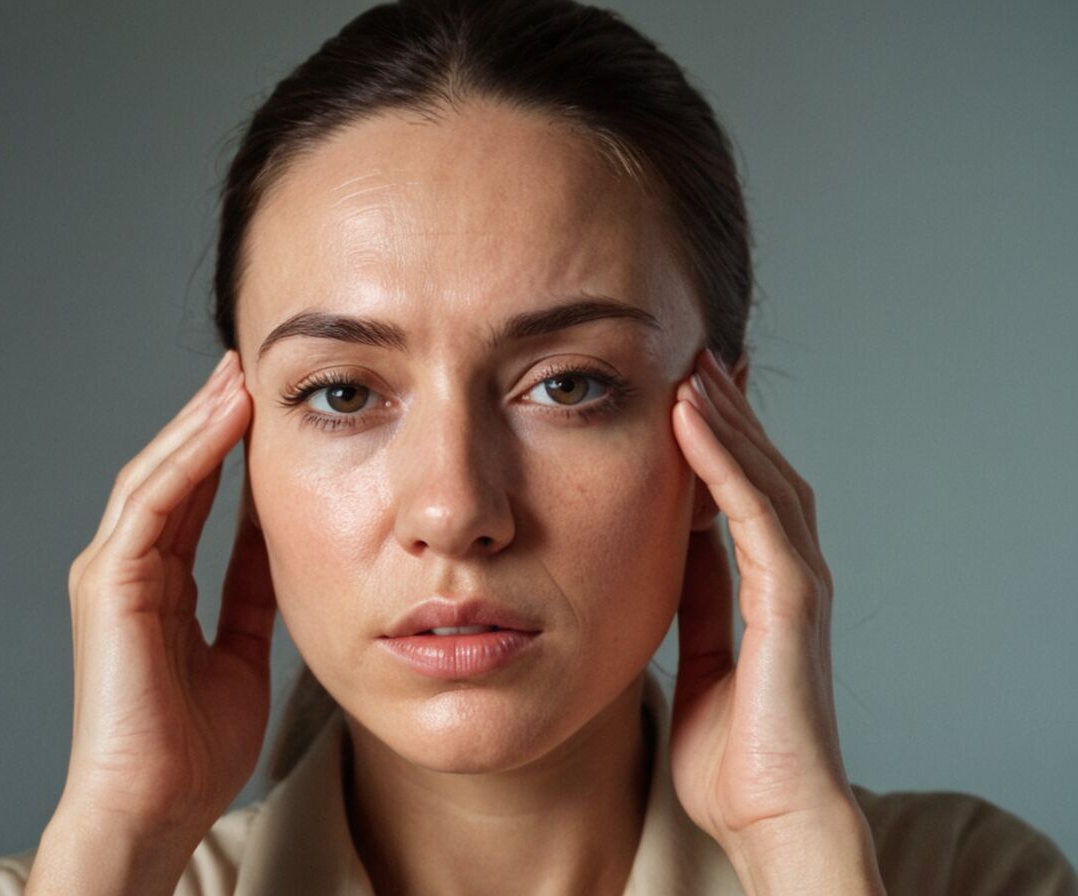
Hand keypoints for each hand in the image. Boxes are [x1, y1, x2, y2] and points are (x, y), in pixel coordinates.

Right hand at [29, 352, 276, 893]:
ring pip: (158, 475)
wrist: (157, 806)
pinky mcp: (110, 586)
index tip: (267, 403)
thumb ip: (252, 591)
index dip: (228, 445)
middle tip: (249, 366)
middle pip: (174, 470)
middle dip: (211, 416)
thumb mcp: (243, 647)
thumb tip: (283, 539)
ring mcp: (114, 573)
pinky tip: (222, 422)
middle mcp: (131, 568)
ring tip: (238, 376)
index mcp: (161, 583)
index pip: (195, 493)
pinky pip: (151, 506)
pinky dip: (188, 460)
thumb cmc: (195, 744)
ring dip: (199, 422)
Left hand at [669, 351, 882, 893]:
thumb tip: (672, 548)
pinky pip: (756, 512)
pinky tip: (692, 416)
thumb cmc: (735, 753)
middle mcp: (789, 573)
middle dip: (727, 410)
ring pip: (764, 476)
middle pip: (760, 468)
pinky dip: (724, 459)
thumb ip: (696, 599)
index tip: (685, 393)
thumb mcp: (700, 655)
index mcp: (765, 586)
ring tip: (690, 366)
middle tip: (692, 355)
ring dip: (727, 418)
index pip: (744, 491)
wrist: (769, 820)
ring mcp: (796, 583)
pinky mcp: (791, 601)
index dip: (718, 440)